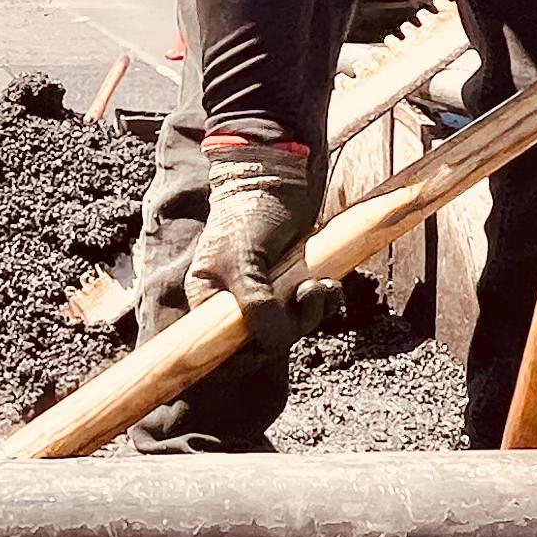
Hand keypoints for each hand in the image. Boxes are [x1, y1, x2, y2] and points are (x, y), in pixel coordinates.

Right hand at [186, 146, 326, 352]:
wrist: (278, 177)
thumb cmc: (248, 213)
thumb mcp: (243, 260)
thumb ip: (254, 305)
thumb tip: (272, 344)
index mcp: (208, 301)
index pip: (218, 350)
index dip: (243, 359)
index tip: (267, 350)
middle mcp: (234, 304)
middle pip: (261, 344)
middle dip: (289, 328)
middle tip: (304, 297)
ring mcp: (266, 296)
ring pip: (290, 328)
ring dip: (311, 313)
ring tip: (320, 286)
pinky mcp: (292, 286)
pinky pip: (309, 312)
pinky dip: (323, 303)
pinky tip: (328, 285)